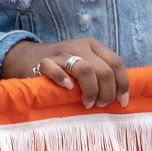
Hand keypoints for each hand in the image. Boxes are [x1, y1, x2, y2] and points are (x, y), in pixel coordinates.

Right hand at [1, 36, 129, 108]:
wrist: (28, 57)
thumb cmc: (64, 68)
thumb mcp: (86, 63)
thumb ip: (102, 73)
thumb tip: (123, 96)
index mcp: (94, 46)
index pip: (117, 63)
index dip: (122, 84)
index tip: (123, 102)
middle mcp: (80, 46)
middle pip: (104, 70)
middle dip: (107, 92)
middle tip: (100, 104)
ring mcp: (62, 53)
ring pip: (85, 69)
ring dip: (91, 90)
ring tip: (87, 103)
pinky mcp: (44, 61)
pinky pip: (55, 69)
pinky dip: (63, 80)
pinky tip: (68, 89)